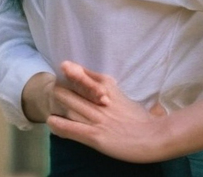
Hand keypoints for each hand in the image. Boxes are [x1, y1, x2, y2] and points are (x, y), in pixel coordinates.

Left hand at [46, 61, 167, 162]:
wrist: (154, 136)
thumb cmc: (143, 119)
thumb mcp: (127, 98)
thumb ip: (114, 91)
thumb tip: (103, 89)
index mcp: (111, 89)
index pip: (89, 78)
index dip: (75, 73)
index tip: (64, 65)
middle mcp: (102, 101)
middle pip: (78, 89)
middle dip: (63, 85)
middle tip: (52, 82)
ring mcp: (98, 119)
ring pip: (73, 106)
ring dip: (59, 101)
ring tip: (48, 96)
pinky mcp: (96, 136)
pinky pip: (74, 129)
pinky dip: (61, 124)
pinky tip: (50, 121)